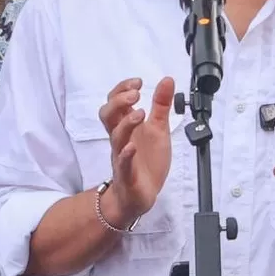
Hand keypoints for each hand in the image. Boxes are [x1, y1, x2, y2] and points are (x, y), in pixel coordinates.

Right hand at [97, 76, 177, 223]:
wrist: (139, 195)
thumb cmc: (146, 161)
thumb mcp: (158, 129)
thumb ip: (161, 106)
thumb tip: (167, 80)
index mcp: (126, 126)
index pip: (115, 101)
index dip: (122, 89)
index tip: (138, 82)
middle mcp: (121, 138)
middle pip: (107, 114)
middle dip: (119, 100)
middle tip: (136, 94)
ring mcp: (122, 155)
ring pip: (115, 136)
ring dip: (126, 122)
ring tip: (141, 114)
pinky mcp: (127, 174)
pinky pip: (122, 163)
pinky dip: (126, 153)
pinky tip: (132, 146)